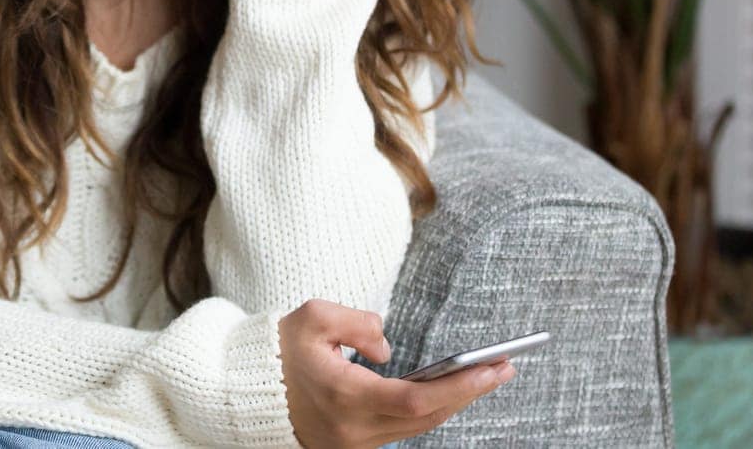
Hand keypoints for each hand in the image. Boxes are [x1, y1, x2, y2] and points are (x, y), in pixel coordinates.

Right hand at [278, 300, 516, 448]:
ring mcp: (354, 444)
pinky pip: (401, 429)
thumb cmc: (279, 350)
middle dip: (470, 392)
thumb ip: (358, 323)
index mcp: (346, 397)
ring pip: (417, 426)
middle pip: (427, 417)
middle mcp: (354, 429)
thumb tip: (388, 348)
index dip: (460, 386)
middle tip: (505, 366)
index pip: (417, 398)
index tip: (494, 367)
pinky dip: (429, 409)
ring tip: (486, 374)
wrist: (247, 391)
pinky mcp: (353, 447)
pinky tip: (451, 389)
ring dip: (454, 402)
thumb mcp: (313, 317)